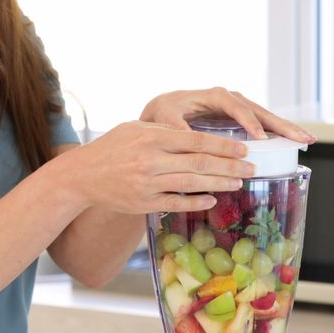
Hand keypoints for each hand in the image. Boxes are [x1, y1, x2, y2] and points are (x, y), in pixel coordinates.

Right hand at [55, 120, 255, 213]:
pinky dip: (196, 202)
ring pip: (192, 183)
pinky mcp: (143, 203)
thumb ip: (165, 130)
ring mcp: (147, 184)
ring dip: (219, 184)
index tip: (244, 148)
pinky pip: (176, 203)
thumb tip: (198, 135)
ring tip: (240, 182)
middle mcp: (151, 160)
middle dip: (230, 166)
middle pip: (200, 163)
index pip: (196, 140)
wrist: (81, 175)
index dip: (224, 145)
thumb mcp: (136, 128)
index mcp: (152, 137)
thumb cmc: (112, 147)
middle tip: (252, 167)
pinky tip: (213, 199)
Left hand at [140, 87, 315, 142]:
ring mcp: (240, 109)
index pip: (236, 107)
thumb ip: (176, 126)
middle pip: (260, 110)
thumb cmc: (163, 113)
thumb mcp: (165, 118)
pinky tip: (296, 143)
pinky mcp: (242, 120)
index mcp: (215, 95)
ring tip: (307, 140)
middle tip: (301, 137)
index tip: (259, 138)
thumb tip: (186, 138)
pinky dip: (279, 134)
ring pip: (267, 118)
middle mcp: (232, 99)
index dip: (248, 121)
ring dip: (287, 129)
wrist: (164, 110)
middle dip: (281, 124)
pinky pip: (264, 126)